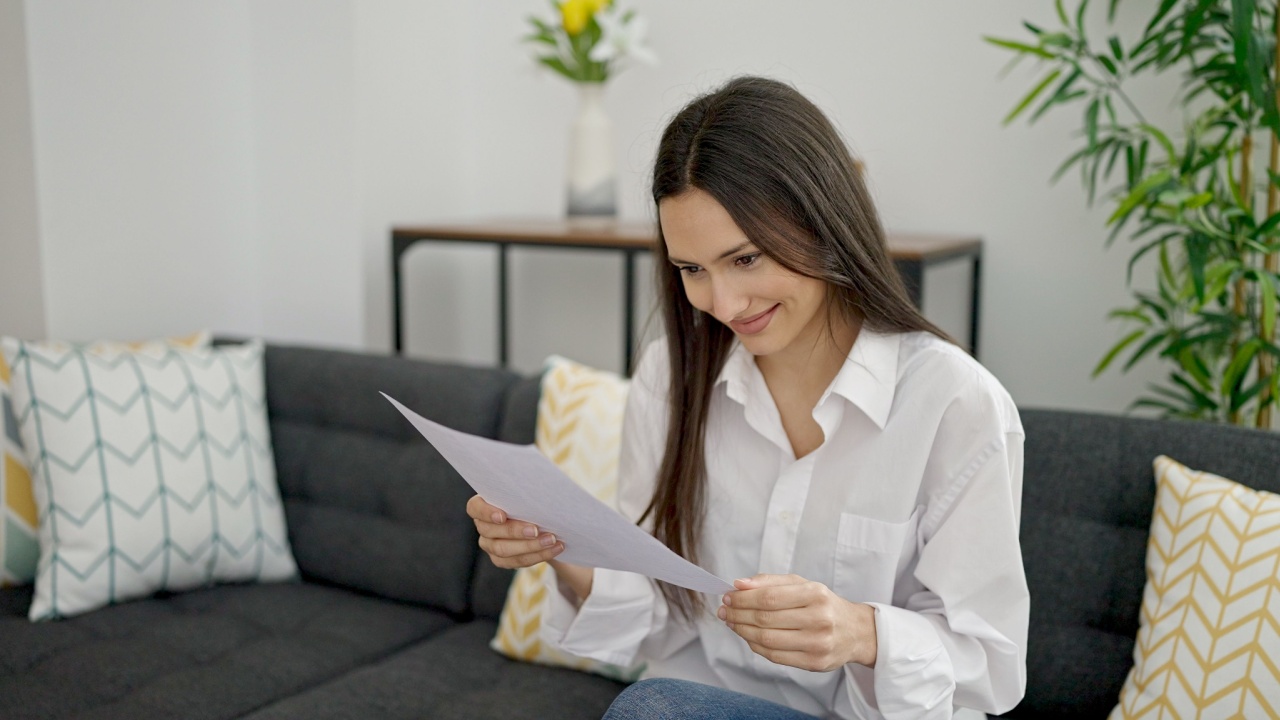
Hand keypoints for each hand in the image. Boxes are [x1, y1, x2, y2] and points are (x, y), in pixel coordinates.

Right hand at [466, 494, 563, 568]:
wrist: (542, 517)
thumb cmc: (532, 497)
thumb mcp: (529, 489)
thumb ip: (527, 488)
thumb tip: (543, 484)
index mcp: (482, 505)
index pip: (475, 508)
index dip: (486, 512)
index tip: (502, 516)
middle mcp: (482, 526)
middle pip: (491, 531)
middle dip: (515, 531)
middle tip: (536, 530)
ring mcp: (490, 545)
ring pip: (503, 550)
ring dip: (530, 546)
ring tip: (551, 540)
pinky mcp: (501, 559)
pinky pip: (516, 562)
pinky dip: (538, 556)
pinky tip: (554, 549)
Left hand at [718, 574, 876, 671]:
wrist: (856, 632)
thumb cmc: (824, 604)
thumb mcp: (802, 584)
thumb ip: (770, 582)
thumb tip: (739, 584)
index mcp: (816, 594)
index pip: (769, 597)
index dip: (743, 598)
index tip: (728, 596)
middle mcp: (819, 619)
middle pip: (765, 619)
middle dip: (738, 614)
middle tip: (724, 610)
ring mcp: (817, 644)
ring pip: (767, 639)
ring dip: (742, 631)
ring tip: (732, 622)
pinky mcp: (813, 663)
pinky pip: (774, 656)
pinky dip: (755, 646)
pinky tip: (747, 636)